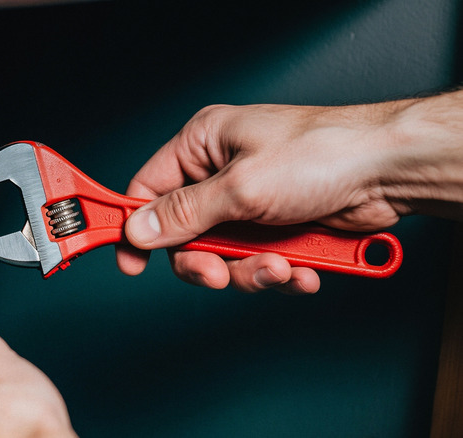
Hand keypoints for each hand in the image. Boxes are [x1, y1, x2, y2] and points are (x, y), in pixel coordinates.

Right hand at [116, 92, 462, 292]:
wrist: (389, 172)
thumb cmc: (323, 153)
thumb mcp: (241, 186)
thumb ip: (184, 213)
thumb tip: (139, 229)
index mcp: (203, 144)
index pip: (148, 189)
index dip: (136, 227)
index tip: (130, 262)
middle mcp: (222, 172)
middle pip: (184, 234)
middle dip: (206, 261)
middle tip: (218, 273)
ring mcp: (250, 202)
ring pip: (223, 256)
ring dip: (250, 271)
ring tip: (279, 267)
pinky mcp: (276, 227)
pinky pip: (257, 262)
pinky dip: (278, 273)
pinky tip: (301, 268)